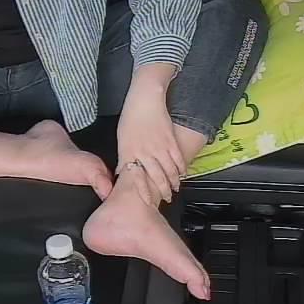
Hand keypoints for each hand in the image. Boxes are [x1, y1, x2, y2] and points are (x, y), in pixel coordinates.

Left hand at [116, 88, 183, 202]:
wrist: (144, 100)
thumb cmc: (131, 118)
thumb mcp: (122, 140)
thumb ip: (123, 158)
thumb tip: (122, 172)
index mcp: (131, 153)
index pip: (137, 178)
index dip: (143, 192)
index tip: (147, 202)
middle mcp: (145, 153)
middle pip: (157, 177)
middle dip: (163, 190)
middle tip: (166, 198)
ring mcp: (159, 147)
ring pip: (169, 170)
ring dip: (174, 182)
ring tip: (175, 188)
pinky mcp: (170, 141)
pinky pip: (178, 159)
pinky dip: (181, 168)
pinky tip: (182, 173)